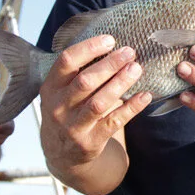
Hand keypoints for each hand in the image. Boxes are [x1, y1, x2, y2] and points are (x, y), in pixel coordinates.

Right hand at [39, 35, 150, 170]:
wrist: (62, 155)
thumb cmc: (67, 112)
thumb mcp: (60, 93)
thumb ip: (77, 73)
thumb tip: (111, 46)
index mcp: (50, 88)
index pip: (66, 62)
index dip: (88, 48)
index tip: (110, 40)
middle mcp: (58, 107)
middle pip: (85, 81)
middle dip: (109, 64)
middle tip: (130, 52)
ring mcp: (73, 127)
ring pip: (99, 102)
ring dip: (120, 83)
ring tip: (136, 68)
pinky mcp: (90, 142)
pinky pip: (113, 122)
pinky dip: (131, 108)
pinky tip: (145, 96)